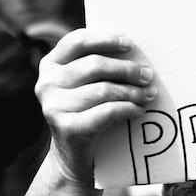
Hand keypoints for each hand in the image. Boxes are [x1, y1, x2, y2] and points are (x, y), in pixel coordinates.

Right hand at [35, 29, 158, 184]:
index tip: (129, 44)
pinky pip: (106, 112)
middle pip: (95, 65)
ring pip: (103, 90)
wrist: (74, 156)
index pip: (77, 41)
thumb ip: (99, 67)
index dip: (105, 39)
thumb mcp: (86, 84)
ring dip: (132, 92)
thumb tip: (138, 55)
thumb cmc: (88, 111)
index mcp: (51, 64)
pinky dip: (127, 109)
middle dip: (127, 69)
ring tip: (148, 95)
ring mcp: (53, 106)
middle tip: (148, 76)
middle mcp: (47, 83)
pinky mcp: (66, 128)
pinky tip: (138, 110)